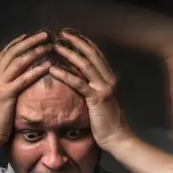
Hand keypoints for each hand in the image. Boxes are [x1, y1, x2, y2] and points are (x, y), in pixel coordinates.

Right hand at [0, 32, 52, 146]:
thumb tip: (16, 86)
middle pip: (12, 52)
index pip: (4, 54)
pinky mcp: (5, 95)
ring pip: (18, 61)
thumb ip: (4, 91)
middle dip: (29, 41)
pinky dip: (37, 70)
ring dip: (35, 50)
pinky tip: (48, 65)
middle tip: (44, 34)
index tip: (29, 36)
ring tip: (48, 44)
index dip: (17, 43)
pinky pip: (24, 79)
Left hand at [49, 30, 134, 150]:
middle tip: (62, 33)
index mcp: (110, 79)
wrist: (119, 139)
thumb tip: (83, 82)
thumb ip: (96, 89)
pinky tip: (53, 69)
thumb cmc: (109, 124)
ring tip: (55, 46)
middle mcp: (109, 80)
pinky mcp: (97, 99)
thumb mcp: (104, 102)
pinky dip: (65, 74)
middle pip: (91, 54)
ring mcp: (104, 88)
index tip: (71, 35)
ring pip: (85, 65)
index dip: (84, 43)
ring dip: (68, 53)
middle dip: (76, 41)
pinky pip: (78, 83)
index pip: (97, 54)